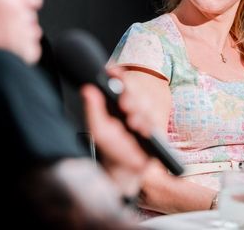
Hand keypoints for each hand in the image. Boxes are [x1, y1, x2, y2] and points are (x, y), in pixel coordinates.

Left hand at [80, 68, 152, 195]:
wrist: (126, 171)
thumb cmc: (112, 150)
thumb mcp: (99, 130)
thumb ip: (93, 109)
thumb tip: (87, 89)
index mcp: (116, 102)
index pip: (120, 81)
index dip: (117, 74)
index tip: (112, 71)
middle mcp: (131, 105)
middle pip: (135, 90)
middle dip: (130, 96)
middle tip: (124, 105)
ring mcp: (144, 114)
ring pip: (146, 104)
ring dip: (139, 112)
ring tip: (133, 122)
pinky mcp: (156, 126)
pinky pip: (155, 119)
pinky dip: (148, 124)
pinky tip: (142, 130)